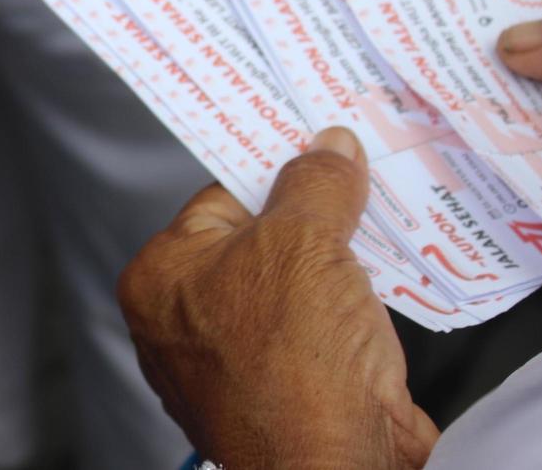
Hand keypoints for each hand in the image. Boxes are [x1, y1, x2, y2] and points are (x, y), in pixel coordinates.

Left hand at [119, 127, 437, 469]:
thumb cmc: (292, 366)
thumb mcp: (304, 241)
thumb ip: (314, 185)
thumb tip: (328, 149)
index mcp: (159, 277)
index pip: (218, 198)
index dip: (274, 173)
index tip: (316, 150)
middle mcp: (182, 323)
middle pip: (257, 242)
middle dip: (312, 221)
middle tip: (356, 188)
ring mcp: (232, 363)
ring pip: (292, 288)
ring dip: (338, 268)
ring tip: (378, 239)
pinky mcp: (285, 393)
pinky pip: (317, 332)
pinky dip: (350, 315)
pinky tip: (383, 297)